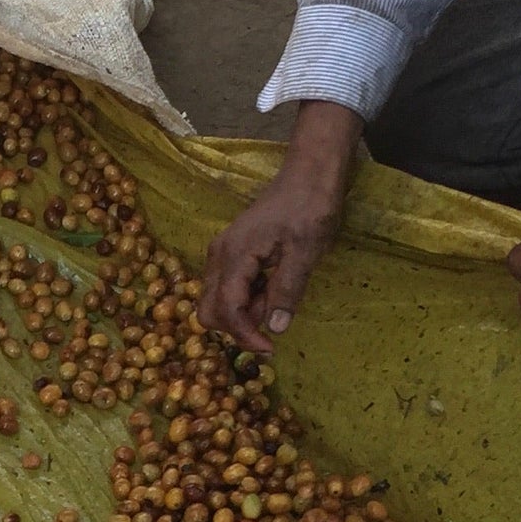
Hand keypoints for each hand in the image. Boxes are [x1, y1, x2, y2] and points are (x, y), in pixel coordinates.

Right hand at [200, 102, 362, 351]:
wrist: (310, 172)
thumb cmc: (310, 207)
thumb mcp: (305, 251)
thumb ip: (286, 291)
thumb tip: (275, 329)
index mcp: (234, 255)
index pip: (226, 310)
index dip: (245, 336)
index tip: (271, 348)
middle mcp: (220, 255)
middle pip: (209, 309)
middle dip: (238, 327)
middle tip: (273, 323)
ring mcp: (224, 252)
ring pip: (218, 300)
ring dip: (244, 312)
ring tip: (279, 300)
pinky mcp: (234, 251)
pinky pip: (229, 286)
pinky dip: (247, 298)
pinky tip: (273, 289)